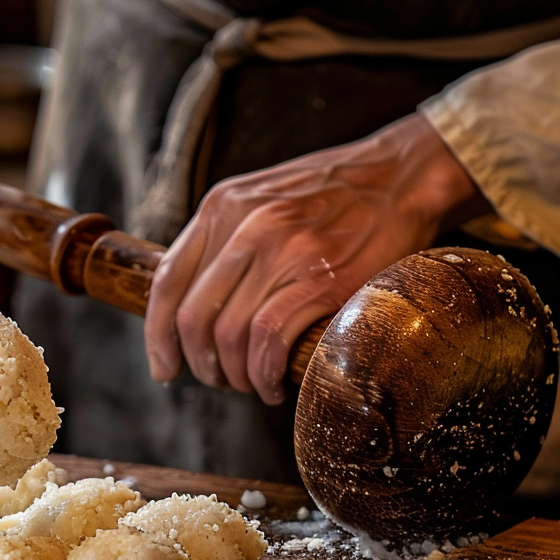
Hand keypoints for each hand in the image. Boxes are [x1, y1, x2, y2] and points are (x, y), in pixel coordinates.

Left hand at [143, 114, 487, 404]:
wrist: (402, 176)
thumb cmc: (335, 196)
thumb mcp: (263, 199)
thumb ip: (226, 240)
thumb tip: (195, 303)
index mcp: (223, 206)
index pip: (166, 281)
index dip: (157, 336)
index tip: (165, 367)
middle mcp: (246, 227)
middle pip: (193, 318)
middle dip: (200, 364)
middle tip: (219, 379)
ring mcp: (283, 253)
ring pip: (228, 335)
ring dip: (235, 375)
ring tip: (252, 383)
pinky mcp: (321, 281)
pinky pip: (268, 341)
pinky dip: (263, 374)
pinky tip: (273, 383)